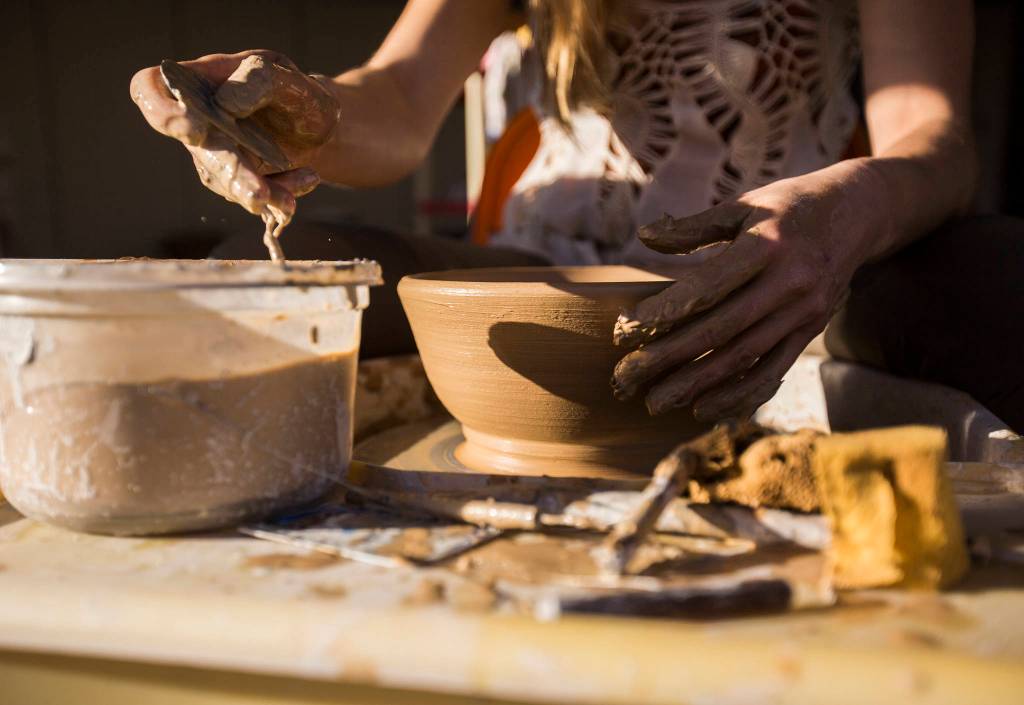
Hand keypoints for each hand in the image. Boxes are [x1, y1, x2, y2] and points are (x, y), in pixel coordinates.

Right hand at [130, 50, 340, 219]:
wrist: (321, 130)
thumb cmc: (297, 95)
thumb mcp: (290, 79)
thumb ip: (261, 80)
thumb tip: (226, 104)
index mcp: (200, 81)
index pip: (150, 88)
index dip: (160, 110)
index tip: (193, 131)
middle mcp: (199, 120)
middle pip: (200, 151)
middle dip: (233, 176)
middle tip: (259, 195)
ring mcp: (214, 154)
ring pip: (227, 182)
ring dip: (266, 190)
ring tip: (305, 183)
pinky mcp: (234, 182)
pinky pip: (251, 195)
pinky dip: (283, 193)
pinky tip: (308, 179)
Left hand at [611, 166, 876, 421]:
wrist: (858, 213)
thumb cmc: (788, 205)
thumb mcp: (744, 204)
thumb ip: (693, 227)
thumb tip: (644, 239)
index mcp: (767, 244)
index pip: (707, 288)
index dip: (663, 313)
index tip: (622, 331)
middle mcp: (790, 282)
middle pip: (719, 331)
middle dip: (667, 359)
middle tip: (624, 380)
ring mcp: (804, 311)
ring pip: (743, 358)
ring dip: (696, 386)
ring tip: (654, 403)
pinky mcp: (811, 331)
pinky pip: (773, 370)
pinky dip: (739, 395)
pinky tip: (705, 410)